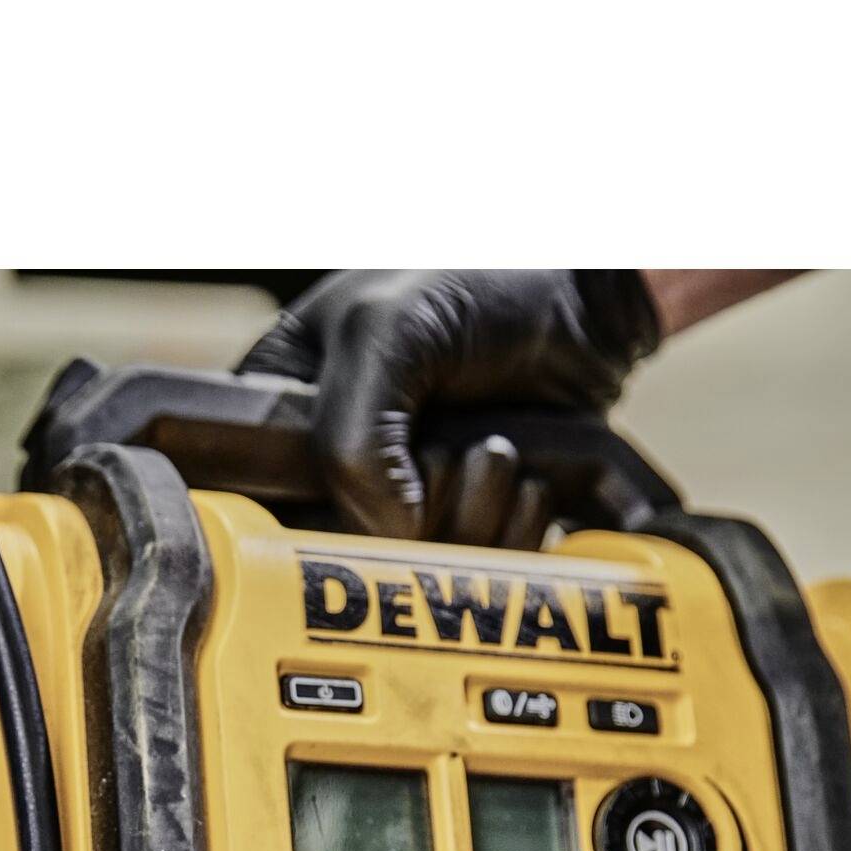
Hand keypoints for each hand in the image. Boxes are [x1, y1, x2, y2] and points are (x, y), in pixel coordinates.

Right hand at [237, 269, 659, 541]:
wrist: (594, 299)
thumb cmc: (484, 280)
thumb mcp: (387, 332)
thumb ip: (350, 436)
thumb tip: (383, 534)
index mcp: (285, 408)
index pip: (257, 501)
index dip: (303, 518)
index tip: (361, 502)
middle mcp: (336, 461)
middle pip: (341, 552)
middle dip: (413, 516)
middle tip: (452, 454)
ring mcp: (404, 497)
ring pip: (413, 569)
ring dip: (475, 517)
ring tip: (499, 449)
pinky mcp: (466, 522)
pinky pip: (474, 569)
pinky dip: (512, 532)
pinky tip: (526, 478)